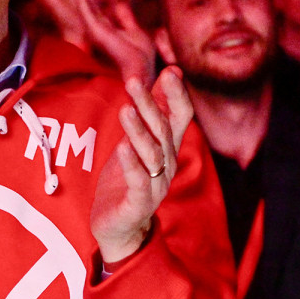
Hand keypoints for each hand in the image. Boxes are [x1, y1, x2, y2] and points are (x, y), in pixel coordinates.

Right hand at [59, 0, 155, 85]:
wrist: (141, 69)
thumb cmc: (140, 56)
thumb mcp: (135, 30)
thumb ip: (126, 18)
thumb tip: (120, 5)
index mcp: (106, 28)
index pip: (95, 5)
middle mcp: (98, 28)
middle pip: (87, 2)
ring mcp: (95, 29)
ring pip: (83, 4)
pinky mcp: (95, 29)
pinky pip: (86, 8)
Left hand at [91, 68, 193, 263]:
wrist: (118, 227)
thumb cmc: (127, 180)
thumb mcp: (138, 141)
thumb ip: (151, 112)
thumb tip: (165, 75)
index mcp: (168, 147)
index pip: (180, 116)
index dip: (177, 94)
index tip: (171, 71)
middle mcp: (167, 164)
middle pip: (162, 129)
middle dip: (148, 104)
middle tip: (134, 80)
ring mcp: (155, 184)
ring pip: (151, 153)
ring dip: (138, 130)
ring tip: (125, 108)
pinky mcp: (139, 203)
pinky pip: (138, 181)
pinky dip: (131, 163)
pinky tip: (122, 147)